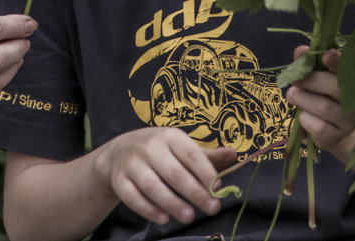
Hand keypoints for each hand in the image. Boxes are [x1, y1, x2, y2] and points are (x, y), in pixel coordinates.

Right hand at [94, 127, 236, 225]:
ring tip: (189, 216)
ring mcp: (132, 163)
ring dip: (172, 203)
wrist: (119, 152)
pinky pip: (133, 197)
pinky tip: (164, 218)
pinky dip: (148, 209)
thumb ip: (207, 156)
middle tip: (212, 208)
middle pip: (174, 173)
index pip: (191, 155)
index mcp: (170, 137)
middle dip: (195, 192)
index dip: (206, 172)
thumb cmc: (161, 152)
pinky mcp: (119, 180)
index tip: (218, 189)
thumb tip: (234, 155)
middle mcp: (150, 147)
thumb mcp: (181, 147)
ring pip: (153, 186)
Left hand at [285, 46, 354, 158]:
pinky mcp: (337, 137)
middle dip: (310, 81)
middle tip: (294, 80)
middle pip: (335, 87)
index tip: (326, 55)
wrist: (330, 128)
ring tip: (293, 95)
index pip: (350, 67)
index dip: (338, 61)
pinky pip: (318, 127)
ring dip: (302, 99)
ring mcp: (349, 121)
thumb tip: (301, 51)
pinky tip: (305, 116)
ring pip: (324, 107)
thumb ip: (309, 62)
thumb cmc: (322, 94)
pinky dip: (305, 119)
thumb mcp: (316, 75)